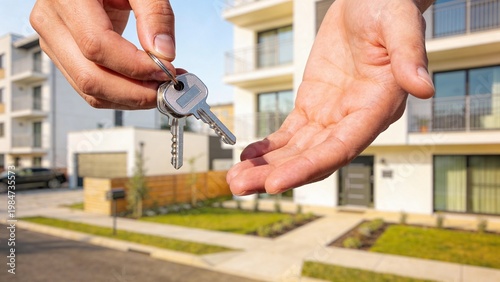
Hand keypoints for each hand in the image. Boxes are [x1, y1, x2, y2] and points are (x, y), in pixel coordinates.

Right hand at [30, 0, 176, 109]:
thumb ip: (155, 13)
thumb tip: (164, 54)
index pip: (97, 45)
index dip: (134, 65)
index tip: (166, 70)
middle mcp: (52, 22)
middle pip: (90, 76)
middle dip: (135, 92)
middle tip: (167, 89)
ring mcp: (54, 42)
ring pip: (89, 89)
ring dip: (130, 99)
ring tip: (160, 89)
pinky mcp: (64, 56)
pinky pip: (91, 88)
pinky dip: (121, 95)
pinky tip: (145, 87)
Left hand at [227, 0, 434, 194]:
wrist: (367, 2)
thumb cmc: (387, 9)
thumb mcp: (400, 24)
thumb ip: (409, 56)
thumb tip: (423, 88)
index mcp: (376, 108)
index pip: (340, 148)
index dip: (308, 167)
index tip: (275, 183)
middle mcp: (353, 120)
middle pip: (313, 157)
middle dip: (276, 174)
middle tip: (238, 186)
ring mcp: (331, 116)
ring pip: (296, 150)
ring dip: (266, 166)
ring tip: (235, 179)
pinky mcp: (313, 106)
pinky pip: (289, 133)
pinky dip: (268, 147)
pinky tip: (249, 156)